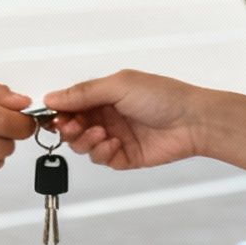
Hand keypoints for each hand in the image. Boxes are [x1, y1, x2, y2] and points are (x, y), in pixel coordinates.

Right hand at [43, 70, 210, 170]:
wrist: (193, 121)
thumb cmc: (163, 96)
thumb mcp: (119, 86)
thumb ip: (84, 93)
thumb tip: (52, 97)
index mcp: (104, 95)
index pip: (71, 104)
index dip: (59, 111)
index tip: (53, 116)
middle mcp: (107, 116)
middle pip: (72, 127)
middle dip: (68, 128)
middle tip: (73, 126)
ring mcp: (115, 136)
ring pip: (83, 145)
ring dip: (84, 140)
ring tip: (99, 133)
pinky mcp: (125, 156)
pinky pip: (102, 159)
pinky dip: (102, 152)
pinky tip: (112, 144)